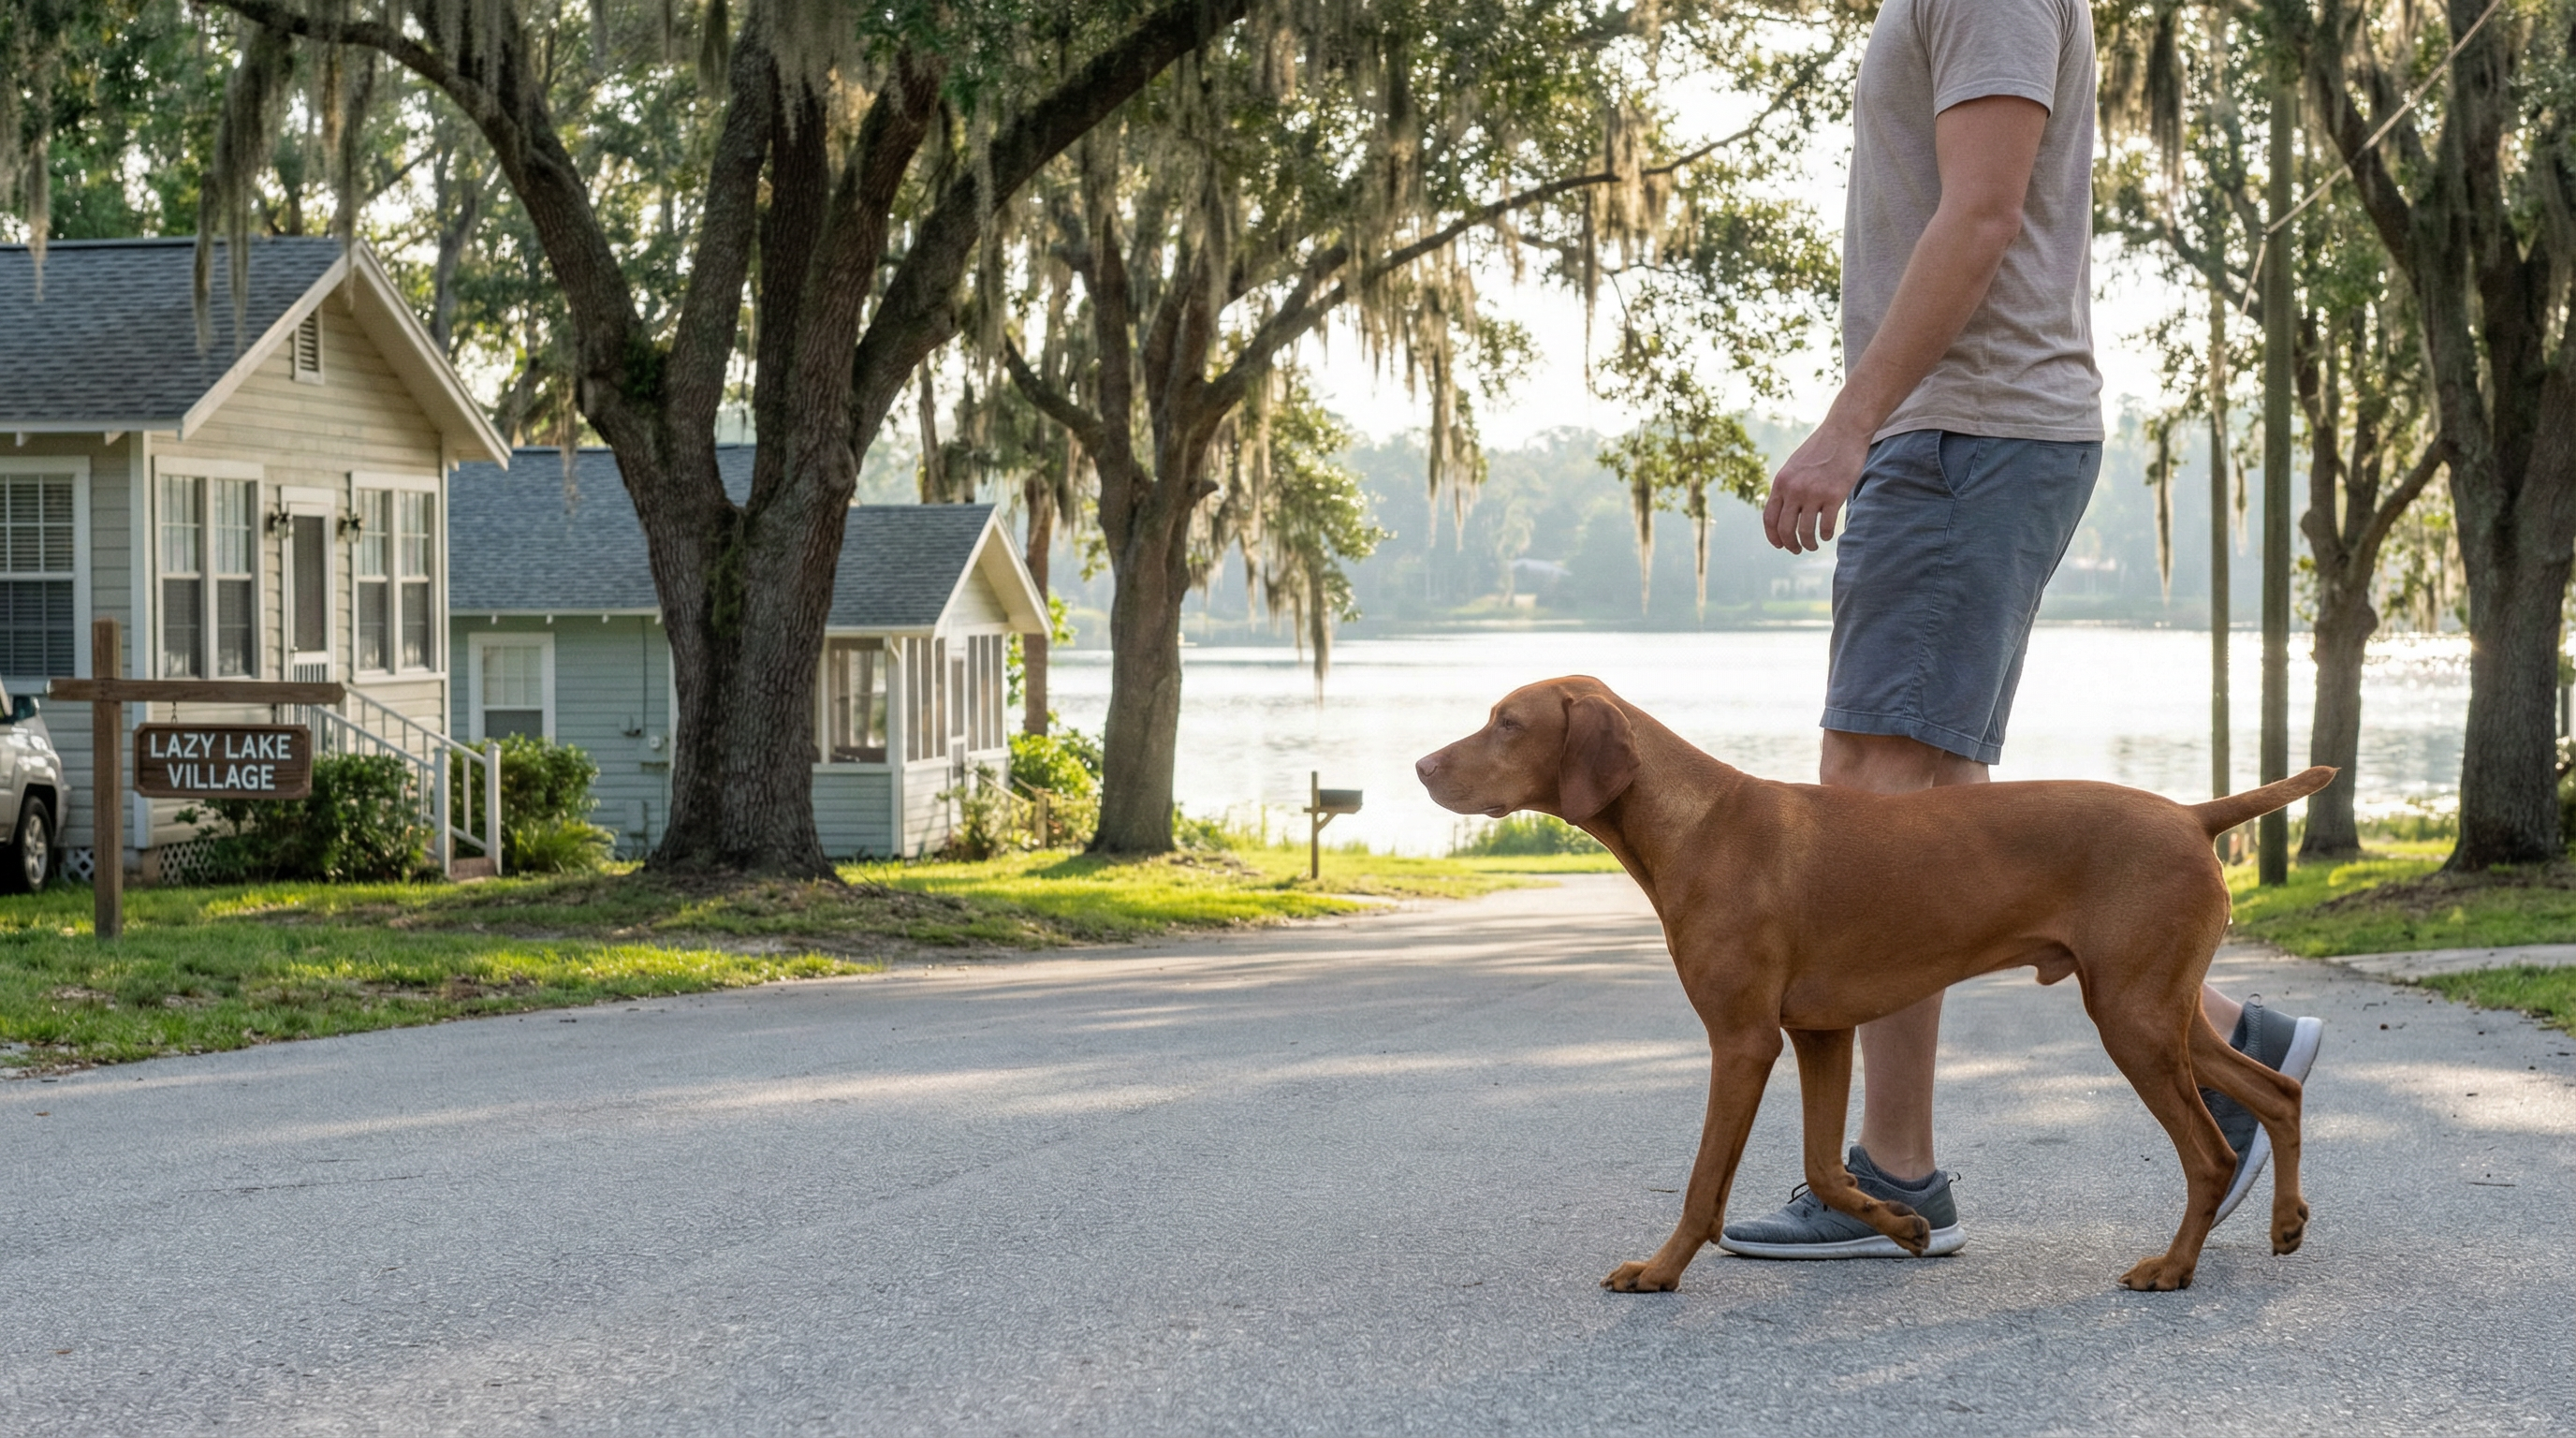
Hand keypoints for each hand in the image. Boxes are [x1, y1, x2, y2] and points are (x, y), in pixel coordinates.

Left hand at [1763, 421, 1869, 552]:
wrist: (1843, 431)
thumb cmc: (1820, 449)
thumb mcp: (1794, 466)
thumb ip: (1787, 487)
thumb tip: (1783, 512)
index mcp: (1781, 482)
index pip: (1769, 518)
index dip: (1773, 537)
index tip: (1780, 545)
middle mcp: (1794, 489)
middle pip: (1785, 529)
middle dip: (1790, 545)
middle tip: (1797, 550)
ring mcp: (1814, 493)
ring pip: (1805, 531)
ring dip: (1808, 543)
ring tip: (1813, 545)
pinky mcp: (1834, 495)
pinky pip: (1825, 525)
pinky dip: (1825, 535)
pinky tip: (1827, 535)